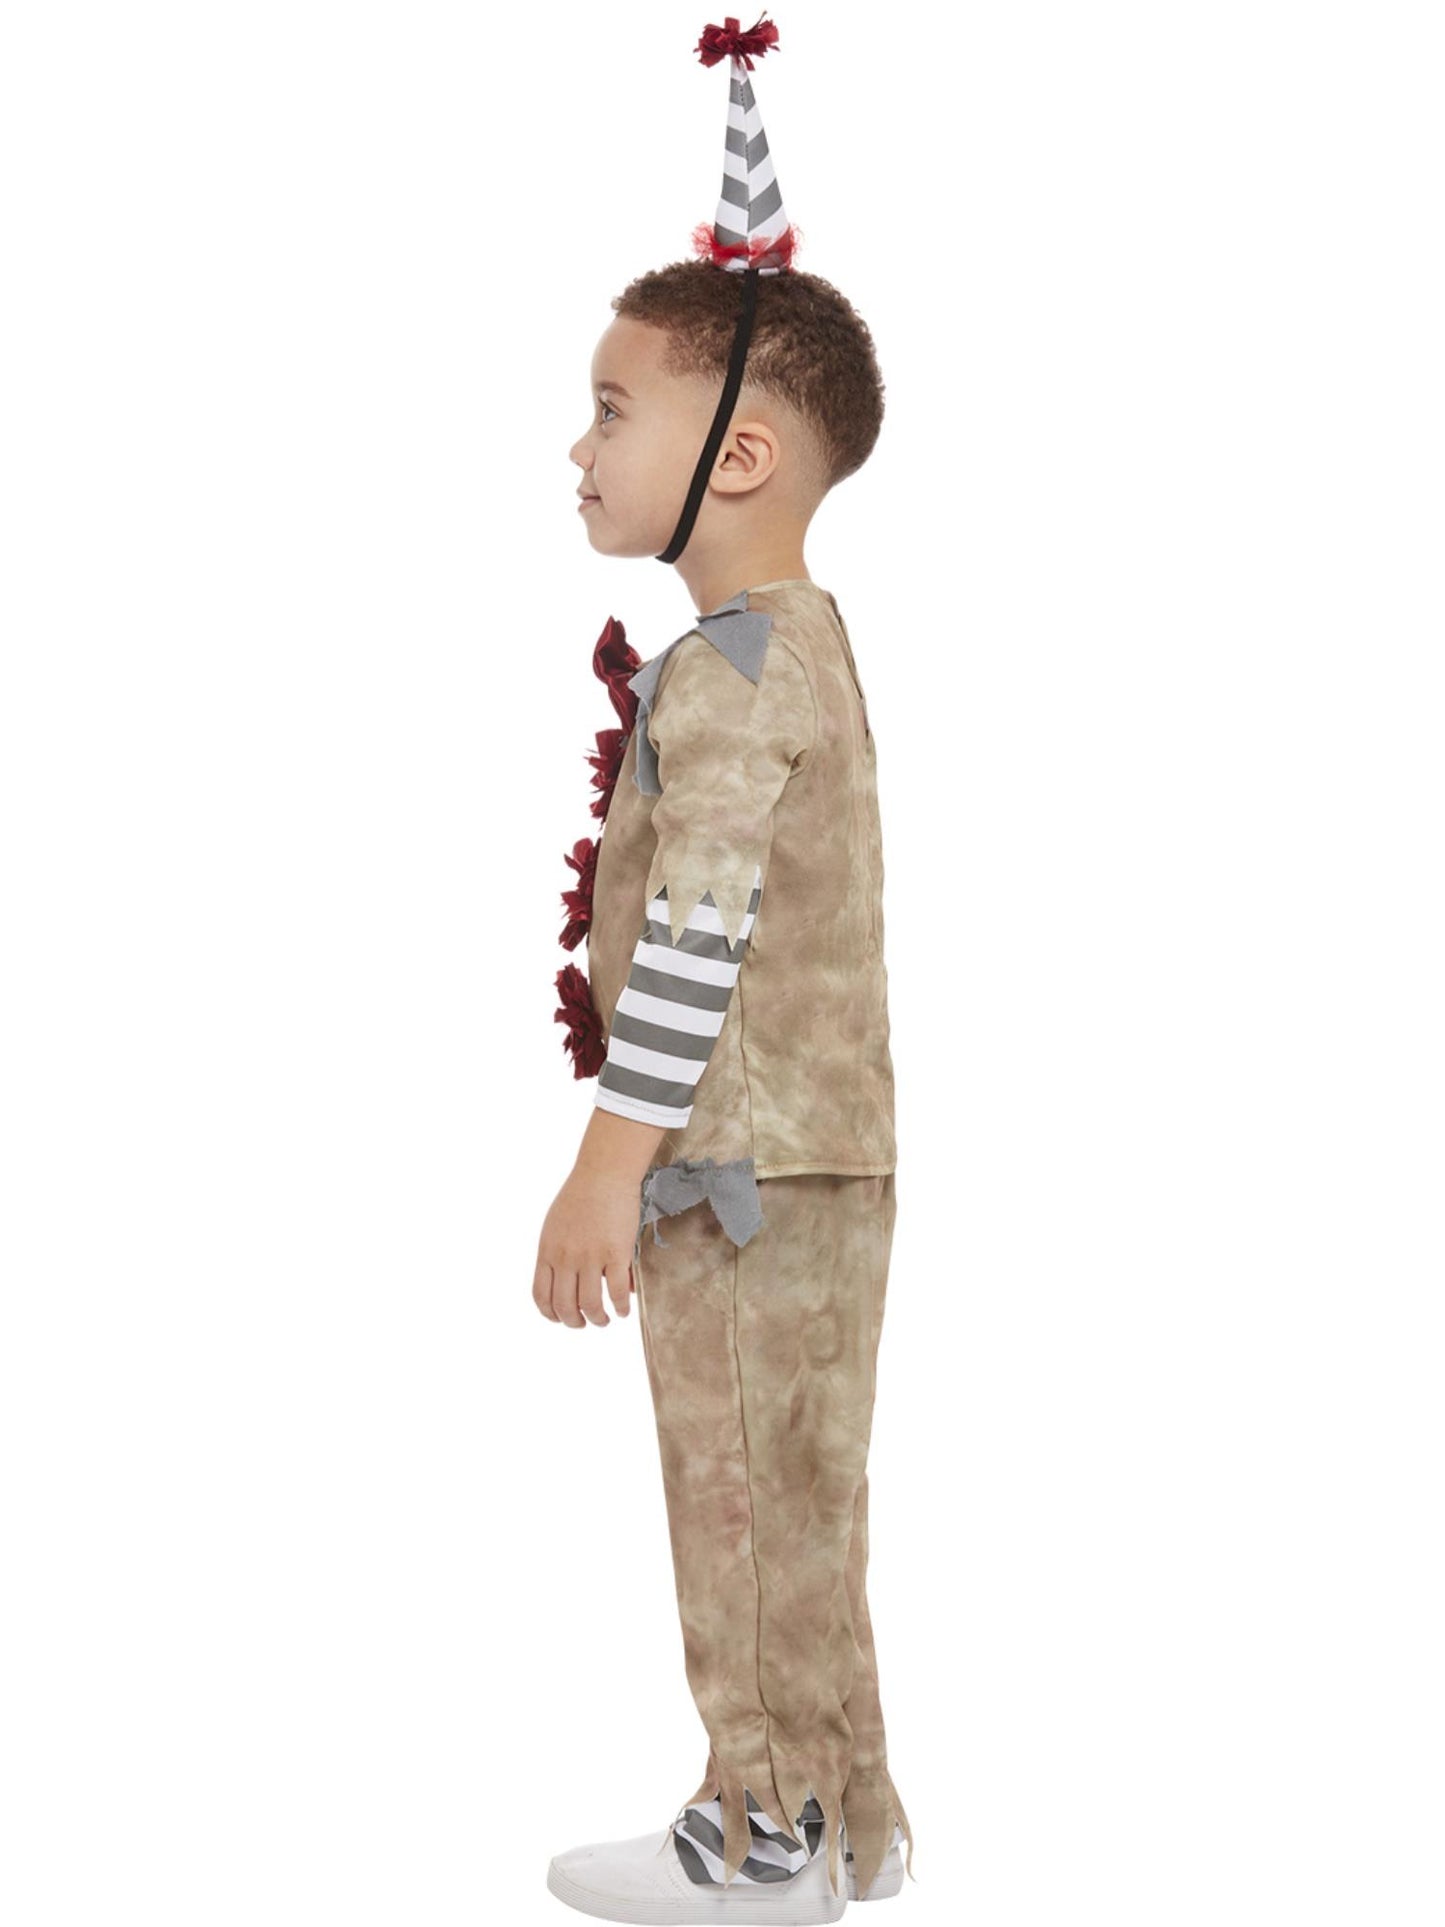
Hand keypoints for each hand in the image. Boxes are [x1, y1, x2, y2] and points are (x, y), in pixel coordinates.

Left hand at [533, 1163, 639, 1326]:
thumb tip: (571, 1279)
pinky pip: (617, 1292)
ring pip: (590, 1305)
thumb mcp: (555, 1225)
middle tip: (584, 1324)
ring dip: (598, 1319)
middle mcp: (565, 1258)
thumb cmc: (581, 1195)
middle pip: (565, 1306)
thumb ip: (557, 1253)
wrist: (603, 1173)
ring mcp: (590, 1257)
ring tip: (605, 1319)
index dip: (550, 1314)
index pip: (541, 1296)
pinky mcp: (616, 1254)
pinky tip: (624, 1308)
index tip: (560, 1318)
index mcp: (547, 1251)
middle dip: (574, 1322)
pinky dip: (621, 1307)